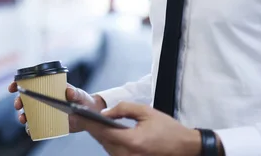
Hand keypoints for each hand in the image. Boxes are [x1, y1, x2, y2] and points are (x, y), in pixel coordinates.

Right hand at [8, 81, 106, 133]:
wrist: (88, 114)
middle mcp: (43, 98)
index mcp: (48, 87)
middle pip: (25, 99)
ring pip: (28, 113)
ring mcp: (44, 111)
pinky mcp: (47, 122)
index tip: (13, 87)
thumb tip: (68, 92)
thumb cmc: (82, 100)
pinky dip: (30, 128)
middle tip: (19, 105)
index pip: (30, 83)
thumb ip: (75, 92)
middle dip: (18, 101)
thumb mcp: (79, 94)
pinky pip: (35, 126)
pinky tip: (30, 130)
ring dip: (22, 116)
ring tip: (23, 118)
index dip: (18, 84)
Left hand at [78, 102, 205, 155]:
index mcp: (132, 141)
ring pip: (106, 147)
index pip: (103, 131)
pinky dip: (108, 142)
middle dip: (91, 128)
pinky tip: (105, 132)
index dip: (88, 122)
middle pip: (102, 140)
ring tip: (90, 121)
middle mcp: (127, 155)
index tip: (76, 115)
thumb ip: (124, 109)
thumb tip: (106, 113)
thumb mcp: (146, 112)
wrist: (184, 147)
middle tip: (79, 116)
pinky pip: (114, 152)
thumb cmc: (168, 129)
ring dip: (99, 135)